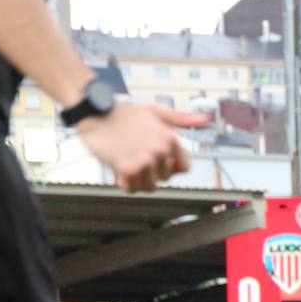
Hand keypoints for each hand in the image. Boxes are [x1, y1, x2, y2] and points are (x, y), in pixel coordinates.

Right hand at [77, 102, 208, 193]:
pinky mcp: (127, 169)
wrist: (96, 112)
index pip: (184, 169)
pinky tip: (119, 170)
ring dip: (138, 181)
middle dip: (152, 173)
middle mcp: (161, 151)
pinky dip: (125, 184)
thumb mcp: (156, 112)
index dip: (171, 167)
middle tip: (136, 158)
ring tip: (128, 164)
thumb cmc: (125, 112)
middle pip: (165, 179)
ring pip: (150, 187)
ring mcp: (145, 161)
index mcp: (171, 139)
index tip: (158, 160)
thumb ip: (180, 119)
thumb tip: (205, 119)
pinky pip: (132, 189)